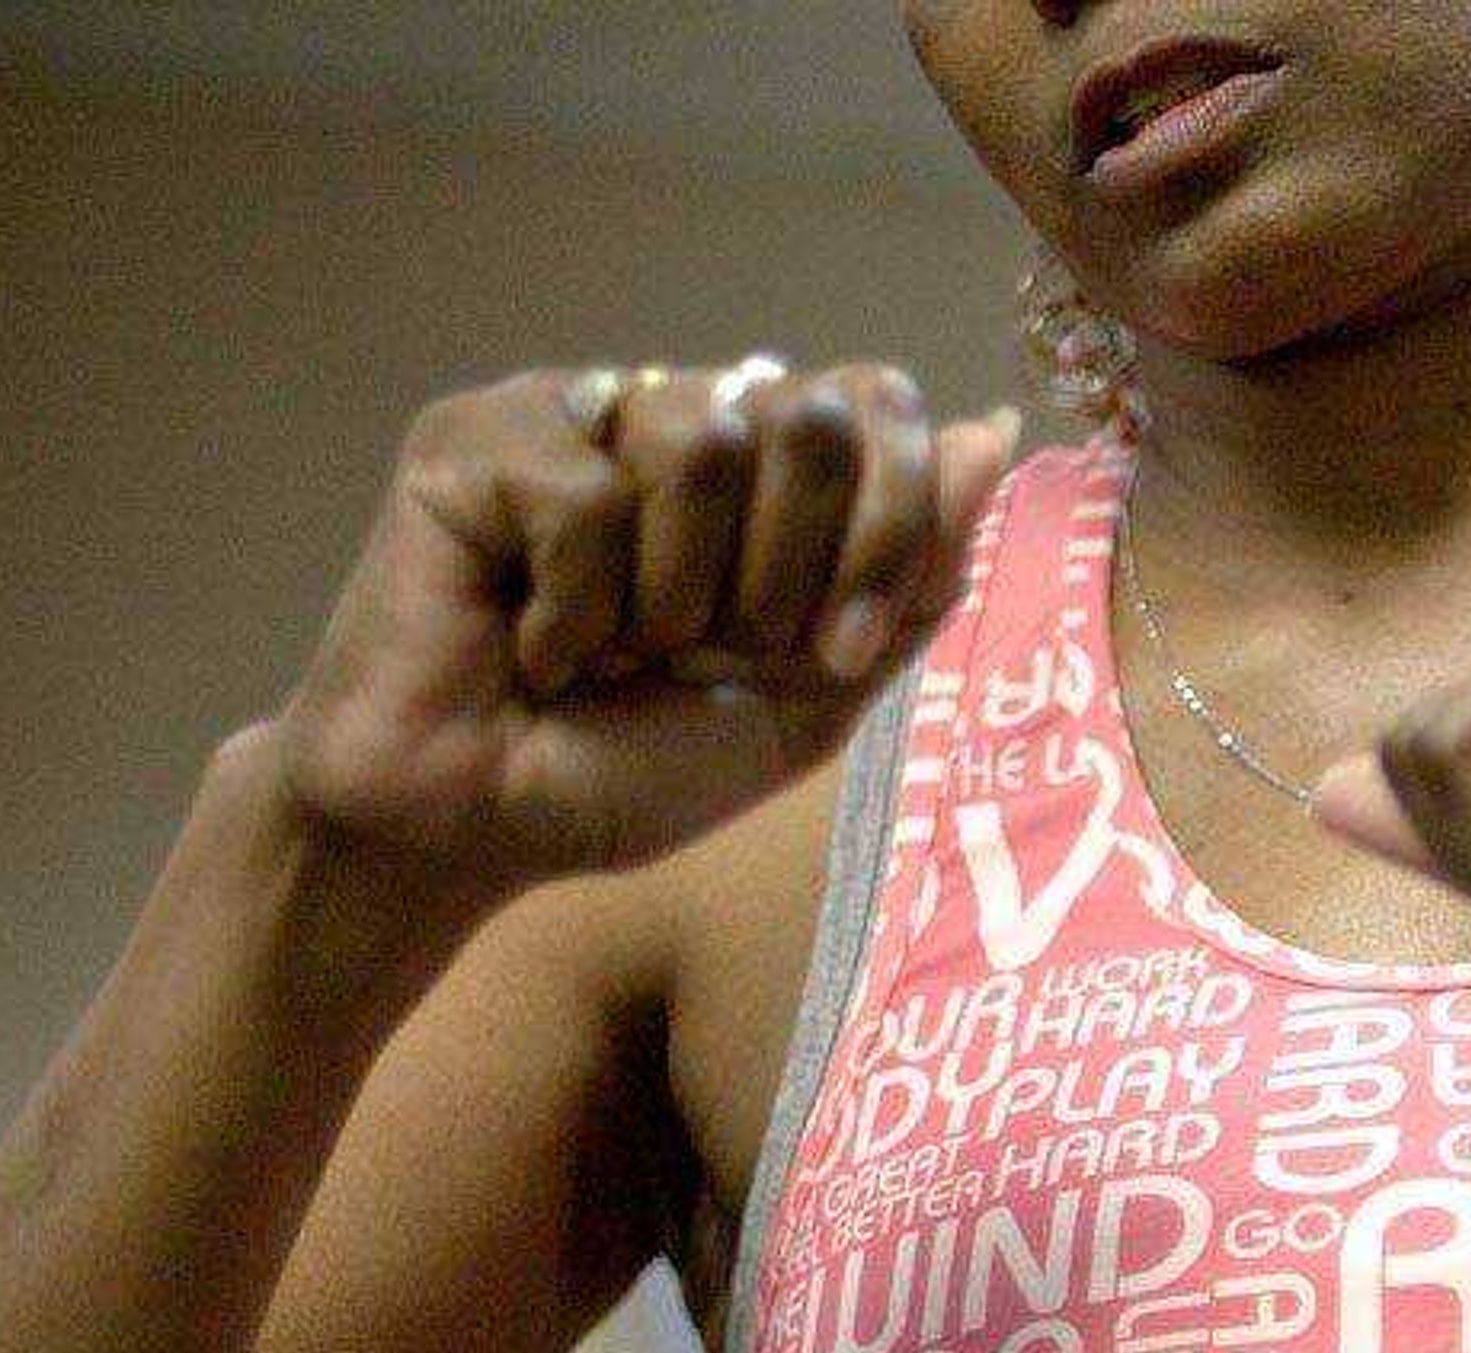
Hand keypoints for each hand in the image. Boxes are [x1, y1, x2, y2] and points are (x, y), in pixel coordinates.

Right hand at [271, 357, 1018, 930]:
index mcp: (768, 473)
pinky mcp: (476, 436)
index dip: (884, 529)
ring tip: (616, 650)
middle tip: (706, 653)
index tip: (826, 648)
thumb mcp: (816, 695)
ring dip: (675, 593)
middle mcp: (678, 418)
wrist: (485, 830)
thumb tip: (993, 429)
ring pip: (704, 438)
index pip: (878, 404)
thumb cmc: (636, 765)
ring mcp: (577, 415)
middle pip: (810, 413)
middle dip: (786, 569)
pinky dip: (575, 607)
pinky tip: (534, 645)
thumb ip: (910, 576)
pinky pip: (584, 489)